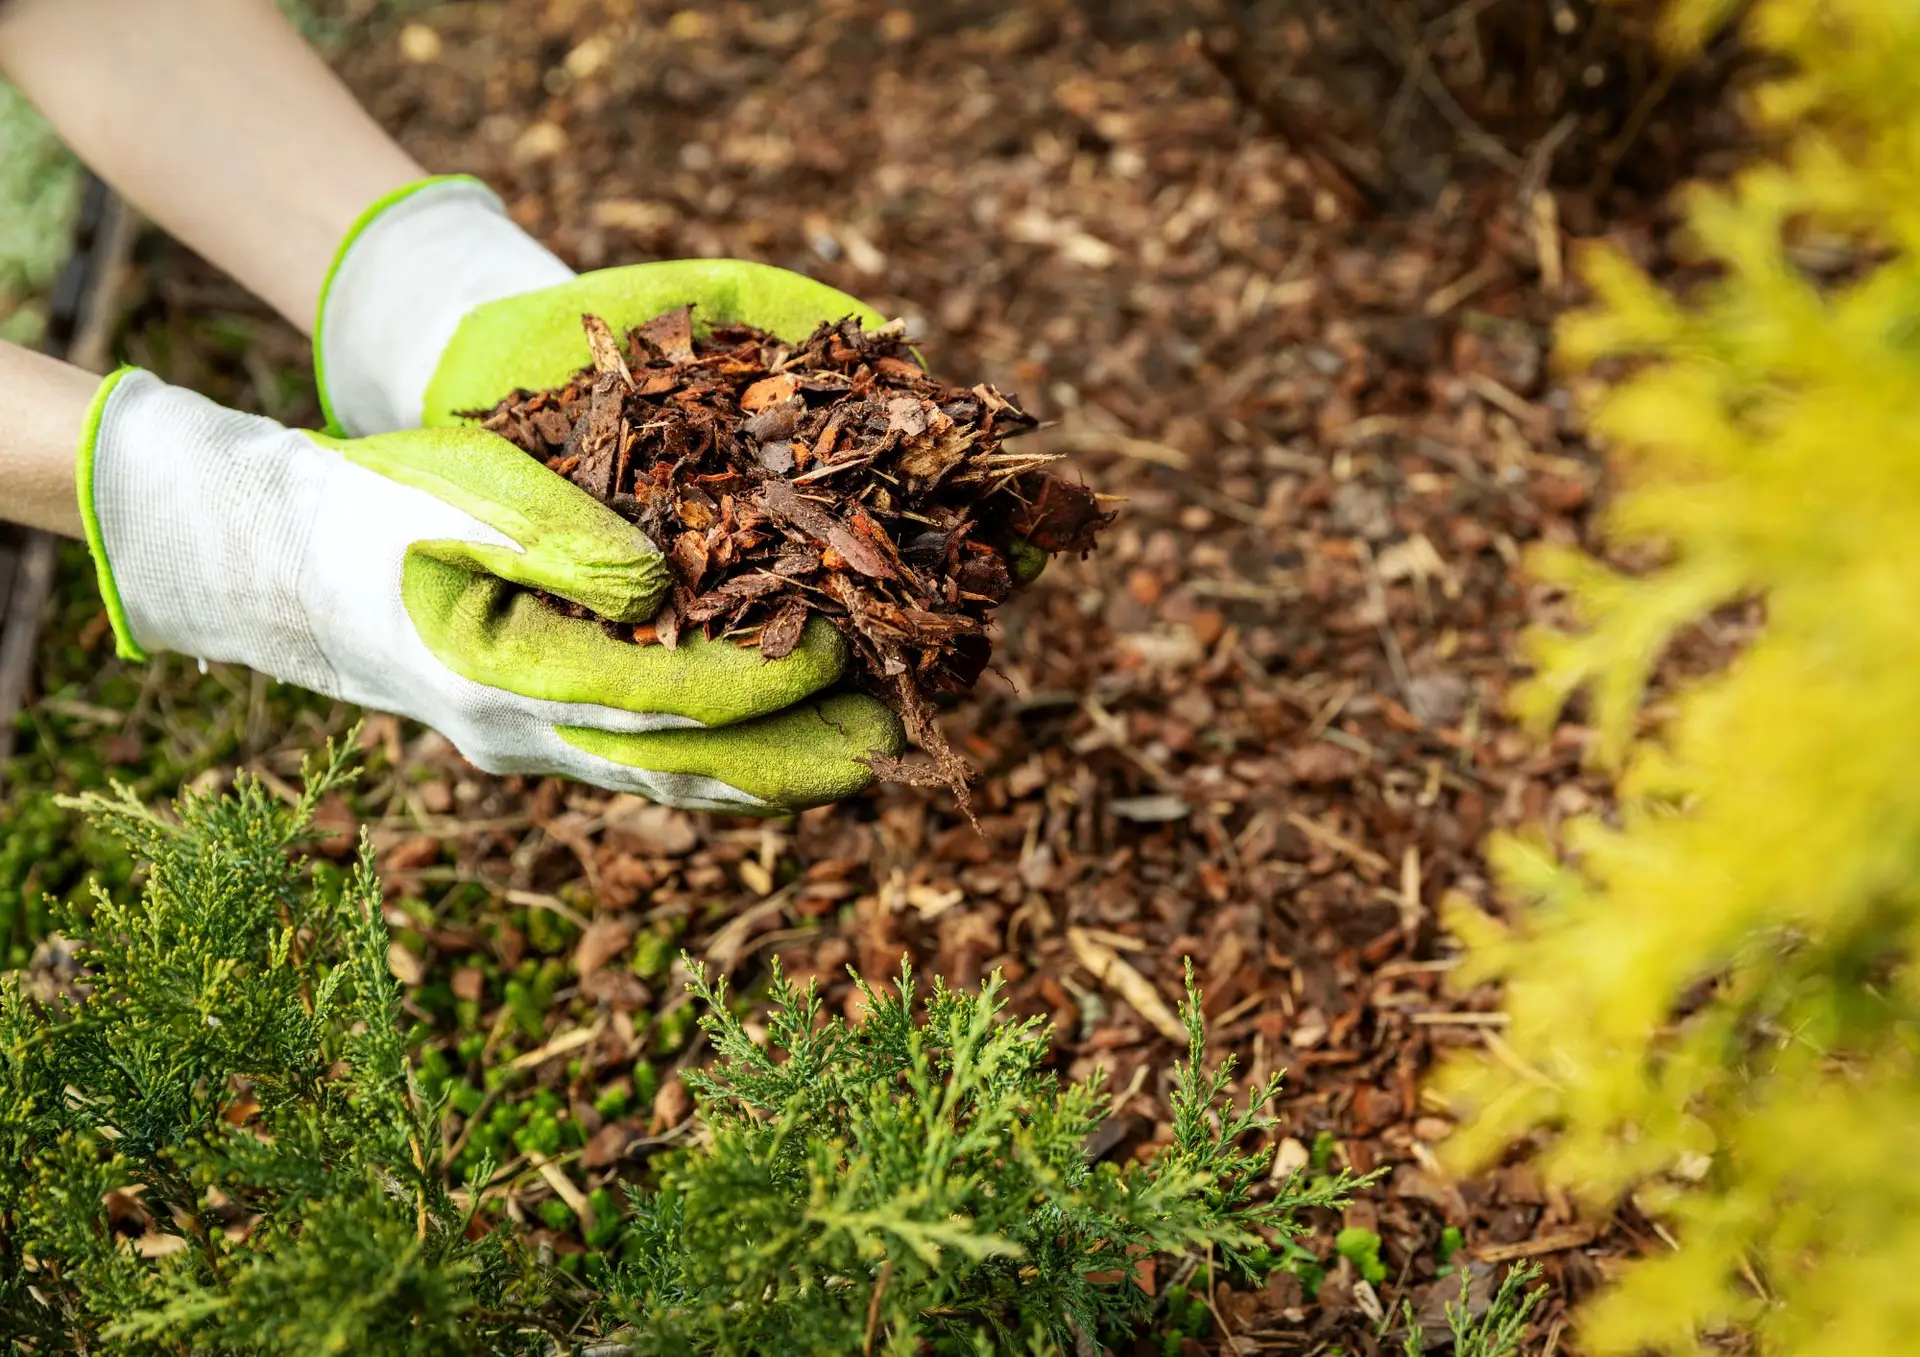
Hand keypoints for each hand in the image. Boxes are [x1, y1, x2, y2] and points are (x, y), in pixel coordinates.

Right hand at [309, 177, 920, 808]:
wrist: (288, 563)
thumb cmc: (377, 507)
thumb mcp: (460, 496)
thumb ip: (556, 539)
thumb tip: (660, 590)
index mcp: (504, 674)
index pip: (664, 698)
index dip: (759, 681)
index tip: (838, 645)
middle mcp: (524, 735)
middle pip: (683, 766)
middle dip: (791, 760)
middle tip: (891, 748)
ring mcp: (530, 748)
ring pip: (670, 777)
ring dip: (768, 773)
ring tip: (862, 758)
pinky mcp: (542, 737)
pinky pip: (647, 761)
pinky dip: (721, 761)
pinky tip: (781, 750)